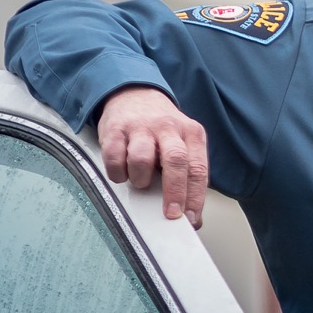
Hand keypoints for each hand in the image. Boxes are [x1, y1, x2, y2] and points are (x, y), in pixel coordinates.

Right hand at [96, 86, 208, 228]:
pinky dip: (117, 172)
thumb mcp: (183, 142)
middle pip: (176, 162)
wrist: (134, 93)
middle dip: (174, 192)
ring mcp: (141, 127)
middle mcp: (169, 128)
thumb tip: (188, 213)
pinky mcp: (115, 128)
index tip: (191, 219)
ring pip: (142, 158)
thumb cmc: (161, 129)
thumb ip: (187, 171)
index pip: (198, 169)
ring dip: (140, 179)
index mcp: (192, 134)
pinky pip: (114, 156)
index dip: (195, 197)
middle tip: (170, 213)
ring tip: (140, 181)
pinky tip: (123, 172)